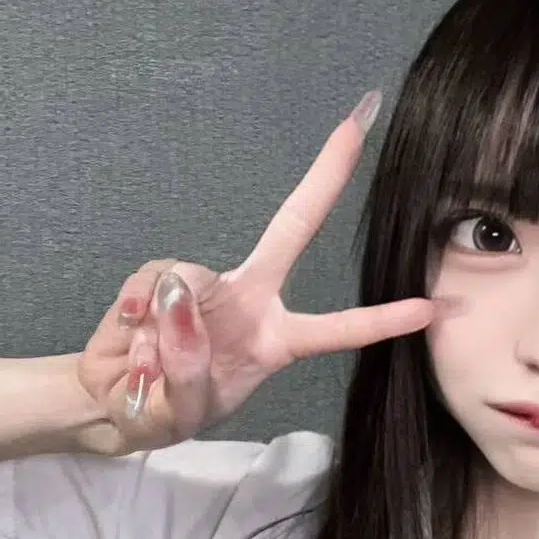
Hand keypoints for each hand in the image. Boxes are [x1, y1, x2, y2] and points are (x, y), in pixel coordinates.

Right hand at [77, 91, 433, 450]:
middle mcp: (249, 302)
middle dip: (324, 178)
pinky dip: (137, 310)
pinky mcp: (156, 279)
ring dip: (169, 327)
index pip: (337, 329)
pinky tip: (130, 339)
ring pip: (194, 277)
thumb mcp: (181, 413)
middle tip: (358, 125)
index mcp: (274, 341)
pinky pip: (152, 283)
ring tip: (150, 367)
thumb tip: (181, 301)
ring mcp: (202, 286)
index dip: (381, 320)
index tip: (431, 308)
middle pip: (291, 230)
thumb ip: (187, 369)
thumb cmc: (163, 411)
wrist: (106, 406)